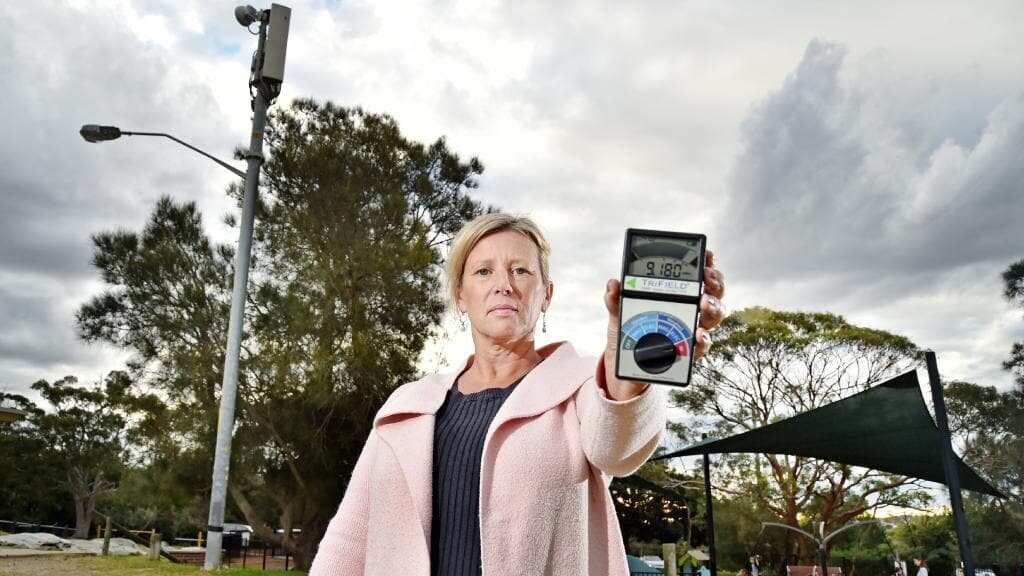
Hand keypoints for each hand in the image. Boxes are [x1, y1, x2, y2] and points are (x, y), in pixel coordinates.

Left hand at [602, 249, 725, 399]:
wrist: (624, 364)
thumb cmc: (628, 332)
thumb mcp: (619, 313)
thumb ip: (615, 298)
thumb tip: (613, 284)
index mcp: (676, 296)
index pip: (698, 276)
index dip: (707, 264)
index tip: (707, 256)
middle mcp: (689, 311)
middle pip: (713, 294)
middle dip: (715, 283)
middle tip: (707, 280)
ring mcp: (691, 331)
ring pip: (714, 317)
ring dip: (714, 307)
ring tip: (704, 303)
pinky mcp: (689, 352)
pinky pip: (703, 345)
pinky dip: (703, 339)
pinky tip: (698, 334)